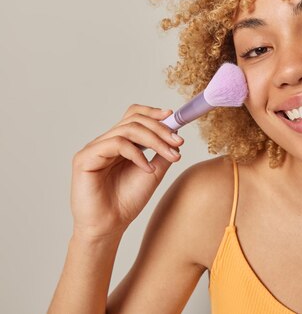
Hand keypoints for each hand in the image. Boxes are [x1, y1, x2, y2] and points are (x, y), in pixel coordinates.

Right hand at [70, 105, 183, 239]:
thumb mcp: (153, 172)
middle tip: (178, 142)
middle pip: (134, 120)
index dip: (154, 113)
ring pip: (127, 130)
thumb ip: (162, 153)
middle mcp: (105, 142)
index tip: (174, 117)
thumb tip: (176, 135)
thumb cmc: (127, 201)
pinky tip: (148, 168)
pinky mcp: (85, 158)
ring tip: (170, 156)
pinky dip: (137, 154)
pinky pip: (115, 144)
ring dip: (155, 140)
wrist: (109, 226)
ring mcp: (94, 149)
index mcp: (119, 143)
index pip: (134, 116)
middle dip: (160, 129)